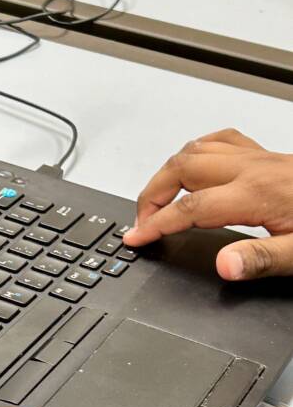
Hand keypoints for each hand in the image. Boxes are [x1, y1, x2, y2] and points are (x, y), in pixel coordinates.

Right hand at [123, 128, 292, 280]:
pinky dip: (198, 150)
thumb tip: (223, 266)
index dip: (156, 224)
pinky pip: (222, 140)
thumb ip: (260, 259)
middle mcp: (253, 169)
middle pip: (181, 169)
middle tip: (142, 221)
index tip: (137, 237)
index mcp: (256, 194)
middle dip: (151, 194)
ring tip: (157, 197)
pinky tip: (194, 163)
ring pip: (196, 149)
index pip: (189, 207)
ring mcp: (259, 158)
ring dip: (167, 171)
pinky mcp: (268, 156)